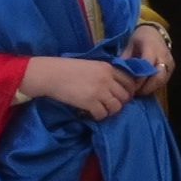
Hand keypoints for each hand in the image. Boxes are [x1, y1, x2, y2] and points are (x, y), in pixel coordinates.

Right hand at [20, 56, 135, 119]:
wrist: (50, 74)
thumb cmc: (68, 68)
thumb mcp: (91, 65)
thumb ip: (104, 72)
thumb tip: (115, 85)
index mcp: (108, 67)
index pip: (129, 81)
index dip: (129, 90)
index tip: (123, 95)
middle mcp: (107, 79)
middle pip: (125, 96)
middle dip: (121, 102)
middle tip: (112, 105)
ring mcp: (99, 91)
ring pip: (116, 107)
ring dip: (111, 111)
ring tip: (103, 110)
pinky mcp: (90, 102)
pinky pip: (103, 114)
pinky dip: (99, 116)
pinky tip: (93, 113)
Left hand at [127, 24, 174, 97]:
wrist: (154, 33)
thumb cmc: (139, 39)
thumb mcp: (129, 45)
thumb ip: (125, 59)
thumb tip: (119, 74)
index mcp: (152, 46)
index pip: (148, 65)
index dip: (140, 77)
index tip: (130, 85)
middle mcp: (164, 56)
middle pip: (158, 76)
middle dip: (146, 87)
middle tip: (134, 92)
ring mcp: (169, 63)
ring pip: (162, 81)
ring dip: (150, 88)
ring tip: (138, 91)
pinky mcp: (171, 69)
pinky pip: (164, 81)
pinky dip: (154, 87)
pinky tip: (144, 88)